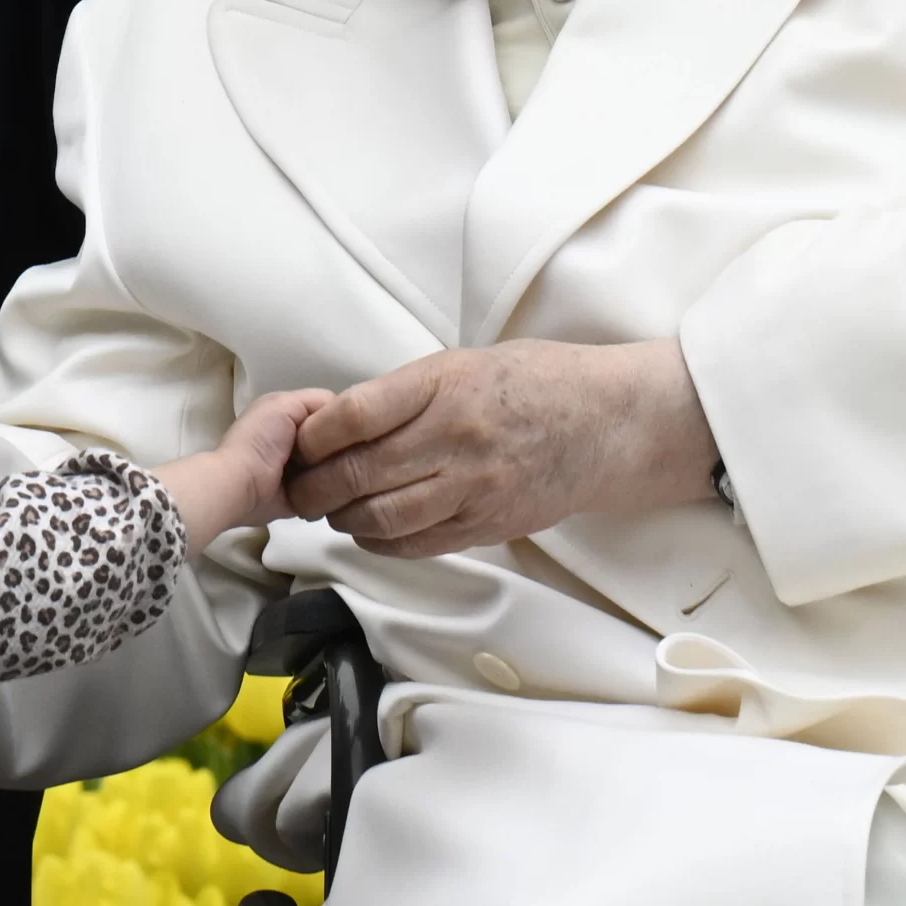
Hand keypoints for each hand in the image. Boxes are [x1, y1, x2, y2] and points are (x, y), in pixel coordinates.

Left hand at [156, 387, 331, 545]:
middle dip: (343, 445)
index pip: (333, 414)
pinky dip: (338, 490)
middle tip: (348, 453)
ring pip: (339, 465)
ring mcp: (303, 472)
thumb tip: (345, 410)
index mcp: (290, 417)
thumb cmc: (260, 441)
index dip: (343, 418)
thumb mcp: (284, 404)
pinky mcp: (306, 498)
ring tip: (346, 472)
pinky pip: (333, 491)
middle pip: (337, 440)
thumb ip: (317, 400)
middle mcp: (299, 443)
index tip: (350, 427)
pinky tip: (343, 490)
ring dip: (341, 468)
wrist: (241, 486)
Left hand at [287, 337, 717, 557]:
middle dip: (314, 487)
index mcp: (446, 385)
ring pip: (381, 518)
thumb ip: (408, 392)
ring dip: (342, 519)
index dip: (314, 436)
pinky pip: (416, 544)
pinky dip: (380, 542)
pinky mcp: (486, 525)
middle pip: (359, 474)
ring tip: (329, 510)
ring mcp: (472, 487)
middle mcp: (455, 438)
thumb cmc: (538, 382)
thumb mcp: (468, 362)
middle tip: (297, 488)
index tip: (298, 442)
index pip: (356, 415)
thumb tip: (345, 420)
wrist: (608, 424)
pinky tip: (367, 531)